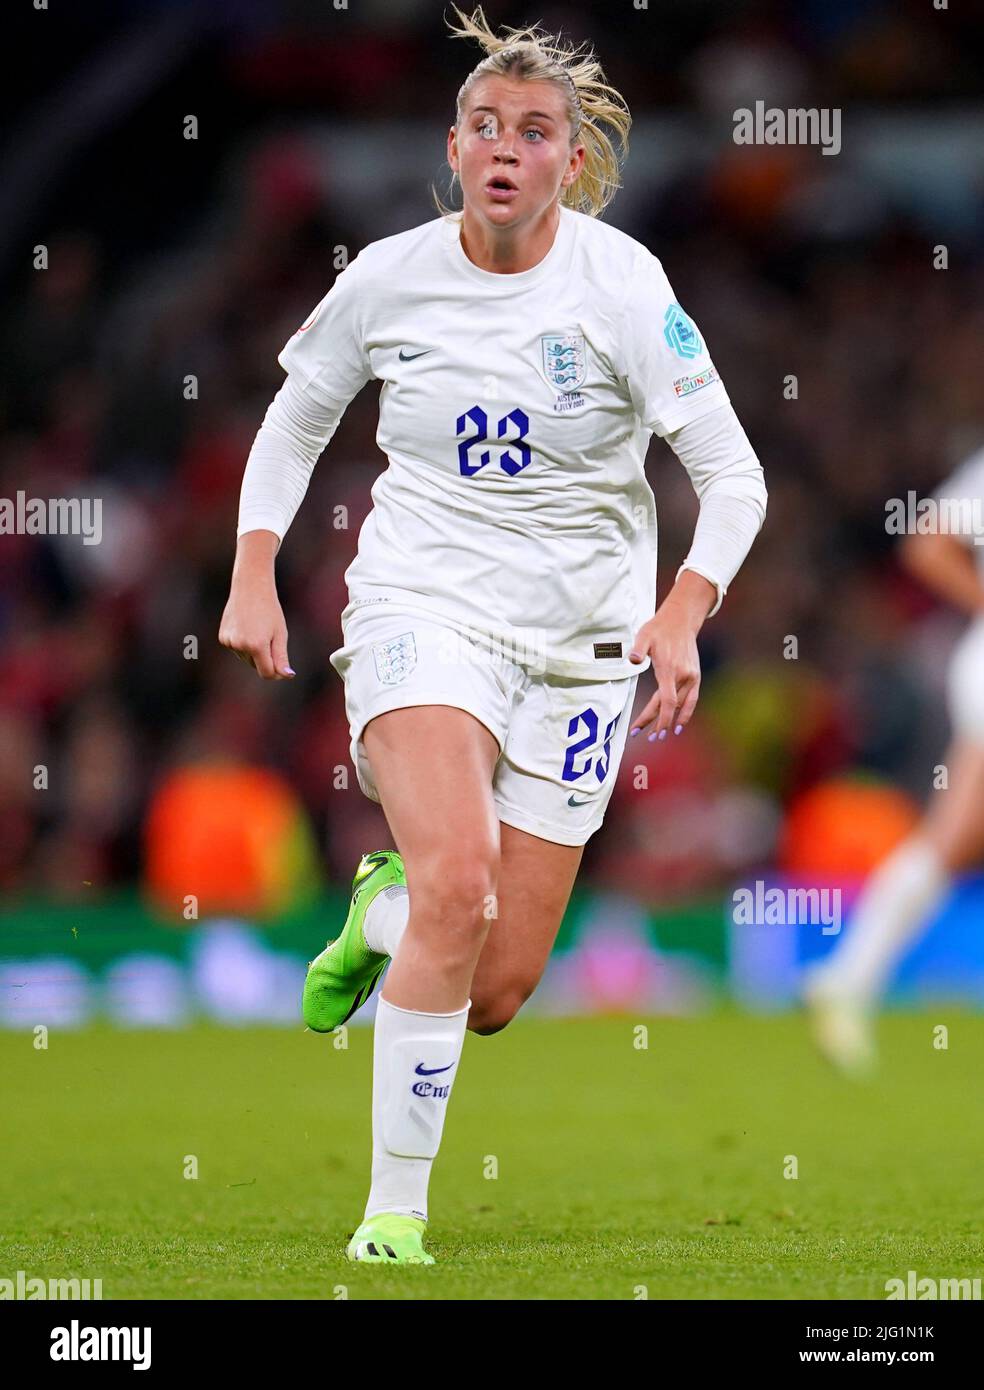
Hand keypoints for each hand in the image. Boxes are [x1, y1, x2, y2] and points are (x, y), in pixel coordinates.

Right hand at [219, 532, 294, 679]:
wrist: (250, 588)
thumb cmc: (270, 610)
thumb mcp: (280, 634)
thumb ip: (281, 657)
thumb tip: (286, 676)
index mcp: (256, 645)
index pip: (266, 673)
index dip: (276, 673)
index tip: (282, 667)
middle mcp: (240, 646)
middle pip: (256, 665)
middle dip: (264, 658)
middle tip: (269, 636)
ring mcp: (229, 642)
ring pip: (246, 658)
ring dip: (253, 650)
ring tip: (257, 628)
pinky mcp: (223, 637)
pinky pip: (237, 649)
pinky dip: (243, 643)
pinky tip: (246, 627)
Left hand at [627, 572, 715, 740]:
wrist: (681, 620)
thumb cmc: (658, 629)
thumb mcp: (644, 635)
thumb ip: (638, 649)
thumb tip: (632, 660)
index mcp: (669, 669)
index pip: (666, 702)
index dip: (657, 719)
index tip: (646, 730)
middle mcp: (684, 675)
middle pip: (671, 707)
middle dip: (658, 723)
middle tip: (647, 737)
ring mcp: (692, 676)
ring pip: (682, 705)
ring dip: (672, 721)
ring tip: (661, 735)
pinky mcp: (695, 676)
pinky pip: (692, 699)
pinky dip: (686, 712)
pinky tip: (679, 724)